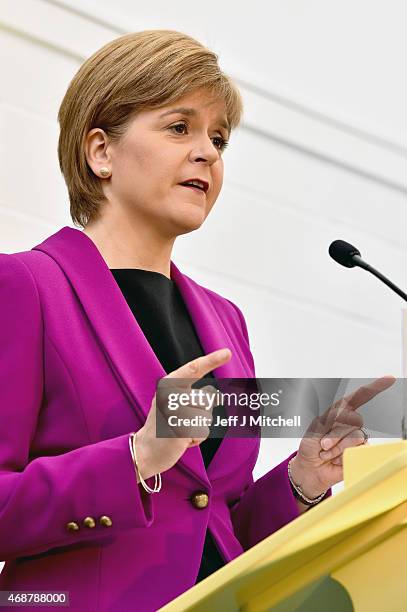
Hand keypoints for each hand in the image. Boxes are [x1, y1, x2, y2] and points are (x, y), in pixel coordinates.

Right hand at [135, 348, 230, 478]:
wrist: (145, 450)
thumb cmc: (165, 424)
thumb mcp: (175, 403)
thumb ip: (194, 395)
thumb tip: (217, 395)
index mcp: (168, 384)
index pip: (193, 369)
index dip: (212, 360)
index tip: (228, 352)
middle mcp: (170, 394)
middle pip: (208, 398)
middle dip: (201, 412)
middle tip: (180, 421)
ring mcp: (174, 412)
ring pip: (207, 416)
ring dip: (199, 427)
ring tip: (179, 430)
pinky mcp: (180, 430)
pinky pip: (204, 432)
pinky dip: (196, 440)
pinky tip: (180, 441)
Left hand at [290, 375, 395, 497]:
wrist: (310, 469)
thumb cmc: (310, 447)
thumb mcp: (315, 429)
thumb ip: (330, 419)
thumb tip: (344, 416)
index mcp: (339, 412)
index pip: (359, 397)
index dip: (375, 387)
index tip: (389, 379)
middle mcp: (350, 423)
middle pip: (353, 419)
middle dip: (334, 433)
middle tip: (323, 443)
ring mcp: (356, 438)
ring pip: (355, 436)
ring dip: (336, 447)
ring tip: (326, 452)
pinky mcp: (360, 452)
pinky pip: (358, 449)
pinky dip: (342, 455)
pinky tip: (335, 459)